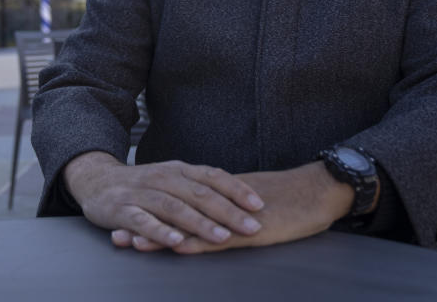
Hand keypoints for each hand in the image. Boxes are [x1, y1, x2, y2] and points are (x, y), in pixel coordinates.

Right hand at [63, 151, 264, 249]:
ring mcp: (141, 193)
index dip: (237, 189)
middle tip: (252, 226)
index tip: (259, 205)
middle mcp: (162, 177)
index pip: (212, 176)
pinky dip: (160, 231)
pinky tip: (176, 241)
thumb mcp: (172, 178)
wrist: (96, 180)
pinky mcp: (121, 209)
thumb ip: (200, 187)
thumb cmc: (143, 184)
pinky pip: (142, 220)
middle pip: (199, 193)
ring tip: (221, 237)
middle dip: (228, 211)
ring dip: (200, 223)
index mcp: (178, 169)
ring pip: (174, 207)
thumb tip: (240, 200)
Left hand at [116, 161, 353, 253]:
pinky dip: (196, 241)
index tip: (126, 220)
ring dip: (161, 235)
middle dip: (146, 224)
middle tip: (117, 235)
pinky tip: (178, 247)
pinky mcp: (250, 230)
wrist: (320, 190)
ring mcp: (233, 216)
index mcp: (219, 195)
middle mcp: (220, 202)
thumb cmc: (291, 199)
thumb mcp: (253, 204)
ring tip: (133, 244)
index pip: (177, 203)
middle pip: (175, 213)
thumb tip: (212, 218)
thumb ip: (230, 209)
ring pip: (190, 225)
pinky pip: (219, 236)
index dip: (152, 212)